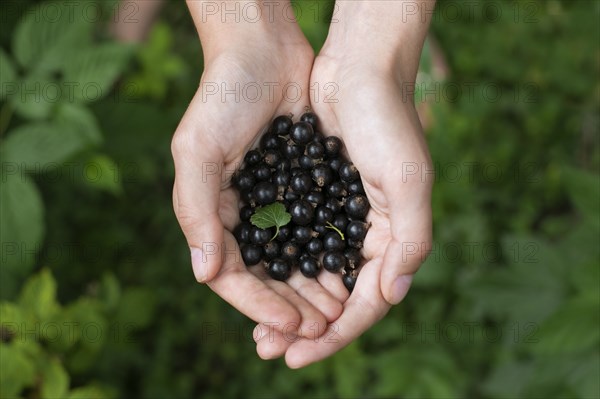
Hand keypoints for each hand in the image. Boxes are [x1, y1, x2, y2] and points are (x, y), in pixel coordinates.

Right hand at [171, 17, 344, 339]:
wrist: (265, 53)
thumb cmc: (223, 96)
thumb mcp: (197, 150)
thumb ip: (197, 211)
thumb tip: (204, 274)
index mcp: (214, 213)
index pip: (232, 274)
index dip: (258, 303)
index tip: (289, 323)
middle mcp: (243, 216)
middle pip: (267, 276)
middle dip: (290, 305)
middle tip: (320, 329)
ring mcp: (276, 204)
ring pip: (294, 261)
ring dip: (312, 289)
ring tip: (337, 312)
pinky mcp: (304, 189)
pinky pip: (316, 233)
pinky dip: (329, 256)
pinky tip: (348, 274)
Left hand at [253, 53, 433, 366]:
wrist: (358, 68)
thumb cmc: (387, 120)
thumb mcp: (408, 180)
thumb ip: (409, 240)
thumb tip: (392, 295)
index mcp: (394, 237)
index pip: (367, 302)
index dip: (336, 334)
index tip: (299, 356)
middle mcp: (368, 233)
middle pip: (336, 297)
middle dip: (305, 328)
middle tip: (270, 351)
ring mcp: (339, 216)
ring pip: (312, 275)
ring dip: (288, 303)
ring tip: (260, 330)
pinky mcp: (314, 196)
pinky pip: (296, 243)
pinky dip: (280, 266)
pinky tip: (258, 282)